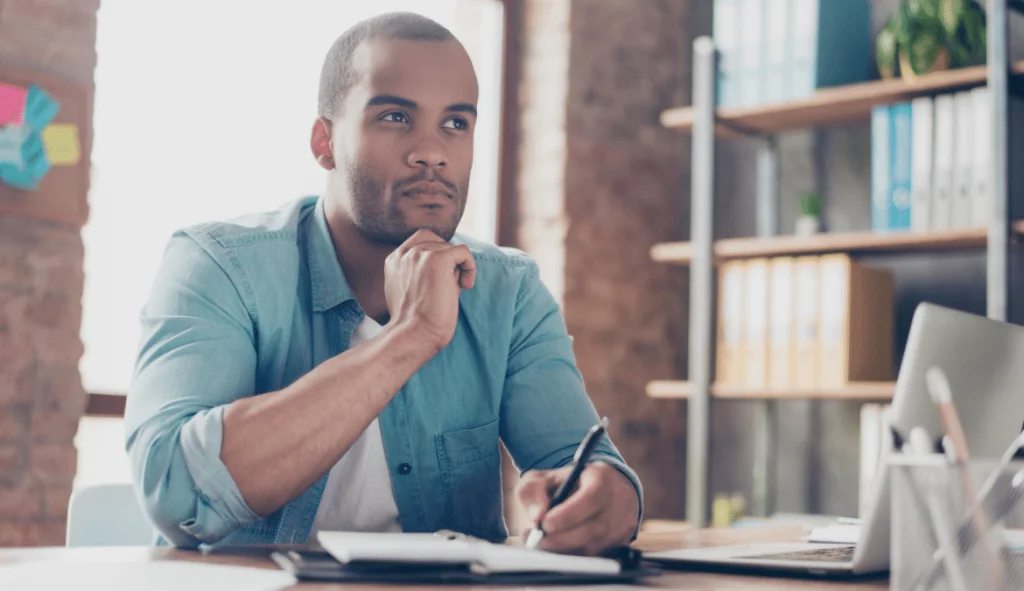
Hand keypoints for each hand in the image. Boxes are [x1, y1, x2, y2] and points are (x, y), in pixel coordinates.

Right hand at [384, 229, 475, 351]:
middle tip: (448, 285)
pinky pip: (464, 252)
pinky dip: (470, 267)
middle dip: (447, 260)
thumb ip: (419, 273)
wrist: (414, 335)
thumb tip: (450, 266)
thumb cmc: (415, 322)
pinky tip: (466, 286)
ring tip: (452, 291)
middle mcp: (404, 253)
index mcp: (394, 260)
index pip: (421, 240)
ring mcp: (420, 254)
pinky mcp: (437, 258)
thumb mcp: (410, 291)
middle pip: (437, 241)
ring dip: (456, 269)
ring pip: (450, 248)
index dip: (437, 255)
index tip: (441, 279)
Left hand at [516, 461, 639, 555]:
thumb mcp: (545, 477)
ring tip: (543, 543)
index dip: (566, 516)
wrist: (599, 489)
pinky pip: (596, 556)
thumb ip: (534, 491)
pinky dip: (574, 555)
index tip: (543, 524)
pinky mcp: (622, 543)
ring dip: (565, 549)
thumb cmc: (568, 483)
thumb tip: (536, 516)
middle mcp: (619, 501)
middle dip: (560, 539)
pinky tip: (559, 547)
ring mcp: (623, 524)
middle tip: (536, 540)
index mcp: (603, 477)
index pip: (590, 499)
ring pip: (593, 547)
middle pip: (592, 529)